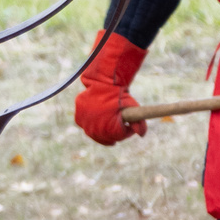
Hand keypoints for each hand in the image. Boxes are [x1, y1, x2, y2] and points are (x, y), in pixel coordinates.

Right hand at [74, 31, 148, 145]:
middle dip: (114, 131)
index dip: (127, 130)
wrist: (103, 82)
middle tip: (118, 122)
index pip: (121, 136)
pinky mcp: (78, 119)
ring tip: (108, 122)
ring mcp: (85, 125)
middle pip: (107, 137)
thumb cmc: (120, 95)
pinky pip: (85, 124)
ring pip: (95, 133)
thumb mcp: (134, 108)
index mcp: (110, 131)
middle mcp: (96, 131)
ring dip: (101, 129)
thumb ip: (140, 124)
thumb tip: (141, 135)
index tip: (129, 123)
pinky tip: (97, 118)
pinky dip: (91, 123)